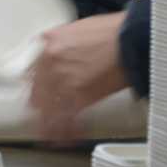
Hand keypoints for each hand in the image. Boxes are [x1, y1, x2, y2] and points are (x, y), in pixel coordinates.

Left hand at [29, 11, 129, 141]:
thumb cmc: (113, 32)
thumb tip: (57, 49)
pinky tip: (66, 138)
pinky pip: (69, 119)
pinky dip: (68, 130)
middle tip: (40, 118)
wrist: (131, 39)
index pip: (34, 72)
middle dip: (40, 108)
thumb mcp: (77, 28)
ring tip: (50, 135)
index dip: (35, 88)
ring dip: (50, 124)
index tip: (35, 96)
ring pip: (51, 109)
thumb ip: (61, 41)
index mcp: (51, 44)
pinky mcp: (82, 96)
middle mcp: (54, 63)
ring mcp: (66, 81)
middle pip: (40, 93)